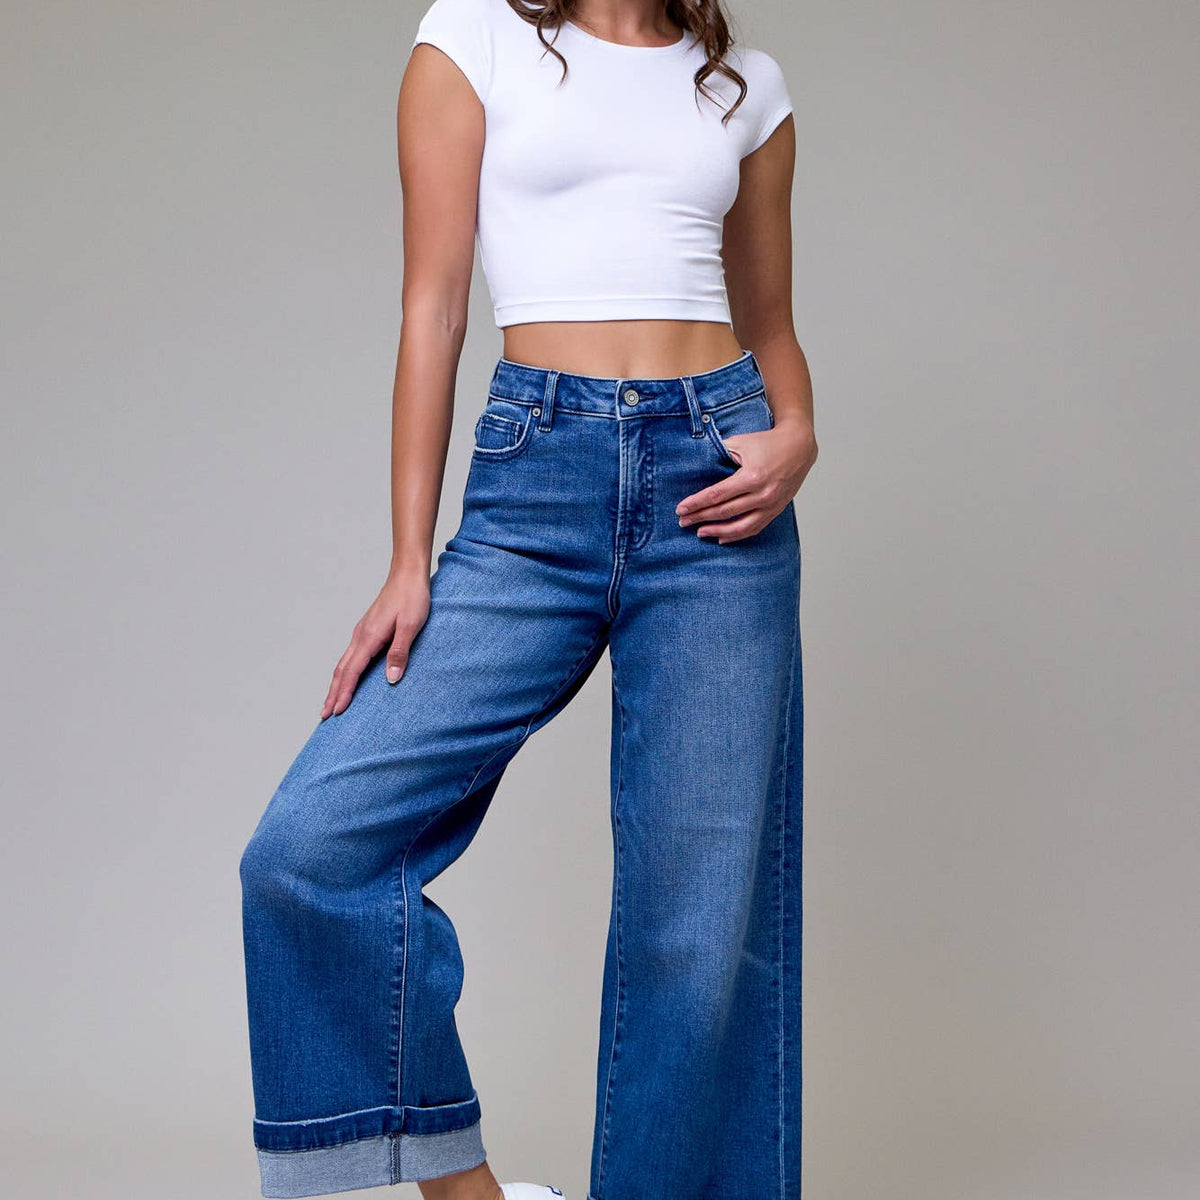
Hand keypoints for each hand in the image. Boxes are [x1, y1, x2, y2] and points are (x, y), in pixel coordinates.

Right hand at [320, 566, 431, 718]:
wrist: (408, 575)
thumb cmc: (412, 598)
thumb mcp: (411, 626)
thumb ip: (400, 652)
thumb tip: (391, 678)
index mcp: (369, 637)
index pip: (351, 671)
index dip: (343, 693)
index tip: (336, 712)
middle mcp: (361, 636)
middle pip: (341, 670)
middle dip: (332, 693)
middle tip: (324, 715)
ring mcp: (362, 632)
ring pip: (344, 663)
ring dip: (336, 684)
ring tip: (331, 702)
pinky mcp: (367, 630)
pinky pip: (351, 656)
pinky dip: (344, 672)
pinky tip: (347, 678)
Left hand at [676, 417, 817, 542]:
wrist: (798, 447)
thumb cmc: (767, 443)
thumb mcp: (741, 443)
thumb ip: (720, 454)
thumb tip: (697, 466)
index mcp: (752, 476)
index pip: (717, 495)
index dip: (696, 503)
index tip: (681, 509)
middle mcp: (762, 494)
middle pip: (724, 512)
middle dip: (700, 517)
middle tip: (683, 521)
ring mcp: (771, 505)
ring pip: (739, 526)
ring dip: (716, 531)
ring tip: (699, 532)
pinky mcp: (776, 510)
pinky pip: (754, 528)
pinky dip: (736, 535)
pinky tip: (721, 537)